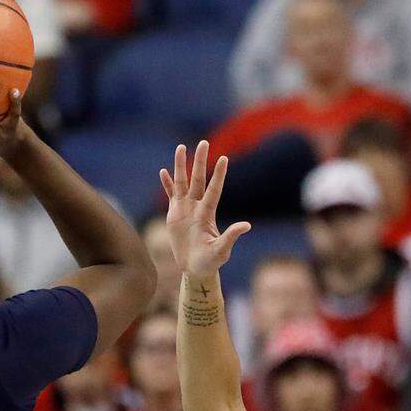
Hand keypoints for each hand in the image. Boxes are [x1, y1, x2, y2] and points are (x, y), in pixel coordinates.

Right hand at [159, 140, 250, 275]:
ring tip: (181, 147)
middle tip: (204, 142)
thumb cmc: (211, 261)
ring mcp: (185, 210)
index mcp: (207, 214)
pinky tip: (164, 171)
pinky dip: (167, 184)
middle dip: (200, 161)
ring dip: (180, 166)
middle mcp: (196, 208)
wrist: (195, 268)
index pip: (214, 190)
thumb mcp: (221, 251)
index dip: (218, 175)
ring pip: (182, 183)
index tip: (224, 159)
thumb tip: (246, 225)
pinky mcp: (174, 215)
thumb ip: (231, 237)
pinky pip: (171, 195)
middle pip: (197, 180)